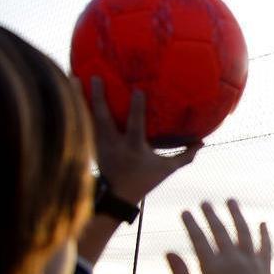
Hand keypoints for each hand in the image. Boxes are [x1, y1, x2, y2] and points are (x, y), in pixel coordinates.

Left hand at [80, 76, 200, 204]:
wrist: (117, 197)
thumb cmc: (144, 180)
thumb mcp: (167, 169)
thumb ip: (185, 155)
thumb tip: (203, 142)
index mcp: (133, 148)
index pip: (135, 126)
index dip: (136, 109)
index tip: (137, 90)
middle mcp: (113, 144)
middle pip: (103, 118)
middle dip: (98, 98)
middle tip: (94, 76)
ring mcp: (100, 144)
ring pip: (87, 117)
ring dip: (79, 98)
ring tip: (73, 76)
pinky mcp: (92, 145)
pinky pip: (83, 122)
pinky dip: (77, 107)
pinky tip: (70, 92)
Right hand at [166, 200, 273, 273]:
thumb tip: (168, 252)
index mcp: (213, 267)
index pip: (199, 239)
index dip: (191, 224)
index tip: (185, 212)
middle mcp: (232, 260)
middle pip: (220, 231)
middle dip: (211, 215)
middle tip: (205, 202)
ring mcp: (251, 263)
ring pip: (243, 232)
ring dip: (236, 215)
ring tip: (231, 201)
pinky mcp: (265, 269)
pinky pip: (265, 246)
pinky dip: (263, 234)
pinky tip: (262, 223)